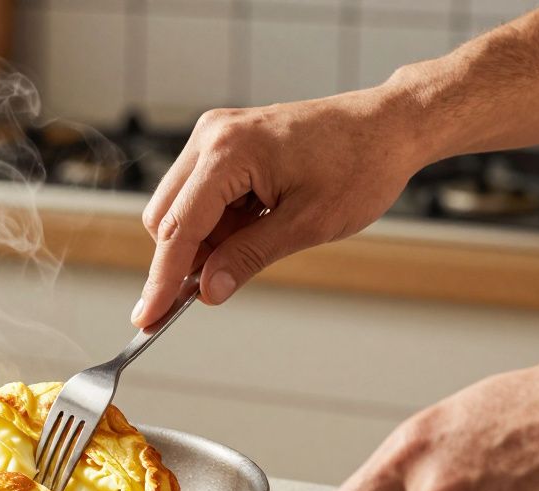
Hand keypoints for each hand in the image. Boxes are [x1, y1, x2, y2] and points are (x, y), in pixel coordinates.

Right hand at [134, 89, 423, 326]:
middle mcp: (211, 136)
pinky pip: (199, 194)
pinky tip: (260, 218)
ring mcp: (215, 135)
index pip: (177, 228)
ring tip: (265, 233)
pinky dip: (219, 221)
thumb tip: (208, 291)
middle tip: (226, 280)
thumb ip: (249, 257)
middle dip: (188, 257)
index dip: (162, 280)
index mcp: (229, 152)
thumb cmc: (360, 165)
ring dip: (208, 238)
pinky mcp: (223, 142)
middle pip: (164, 218)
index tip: (148, 317)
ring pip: (178, 209)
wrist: (390, 125)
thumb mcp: (308, 224)